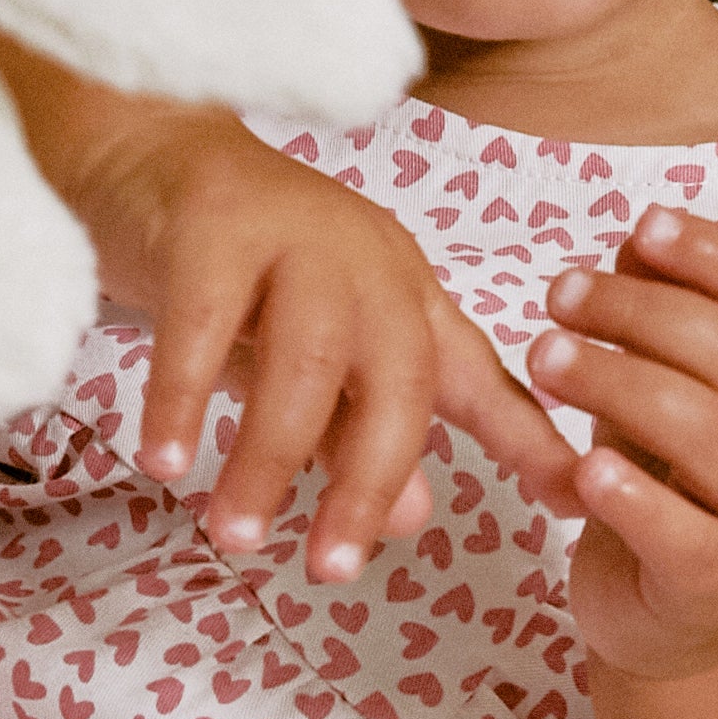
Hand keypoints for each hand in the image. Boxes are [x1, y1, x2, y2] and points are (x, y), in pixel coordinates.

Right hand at [72, 99, 573, 581]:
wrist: (145, 150)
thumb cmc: (233, 268)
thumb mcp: (300, 357)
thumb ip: (353, 431)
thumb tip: (414, 516)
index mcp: (402, 292)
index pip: (475, 375)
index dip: (528, 436)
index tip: (572, 498)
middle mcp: (367, 261)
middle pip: (400, 378)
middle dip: (368, 480)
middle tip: (330, 568)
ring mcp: (295, 235)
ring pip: (307, 359)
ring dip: (271, 455)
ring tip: (236, 534)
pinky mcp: (215, 222)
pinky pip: (202, 323)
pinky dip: (184, 397)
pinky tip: (165, 459)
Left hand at [528, 204, 717, 680]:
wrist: (683, 617)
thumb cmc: (674, 480)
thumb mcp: (674, 387)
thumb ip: (664, 319)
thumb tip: (638, 238)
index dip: (717, 256)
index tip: (642, 227)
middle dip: (644, 312)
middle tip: (560, 296)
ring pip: (716, 437)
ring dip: (625, 385)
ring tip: (546, 361)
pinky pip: (690, 537)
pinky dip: (638, 500)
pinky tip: (584, 469)